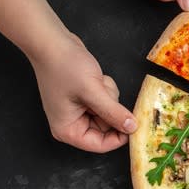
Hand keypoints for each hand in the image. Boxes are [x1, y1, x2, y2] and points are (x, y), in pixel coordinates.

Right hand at [29, 34, 135, 152]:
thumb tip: (132, 128)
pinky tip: (94, 78)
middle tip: (104, 92)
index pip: (101, 146)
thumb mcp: (93, 92)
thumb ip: (114, 113)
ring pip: (109, 113)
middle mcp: (72, 124)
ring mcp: (78, 111)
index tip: (135, 125)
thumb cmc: (64, 66)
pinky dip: (105, 90)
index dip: (120, 137)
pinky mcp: (84, 99)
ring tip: (96, 82)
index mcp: (68, 130)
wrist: (52, 42)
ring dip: (109, 97)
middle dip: (111, 109)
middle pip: (107, 129)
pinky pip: (105, 101)